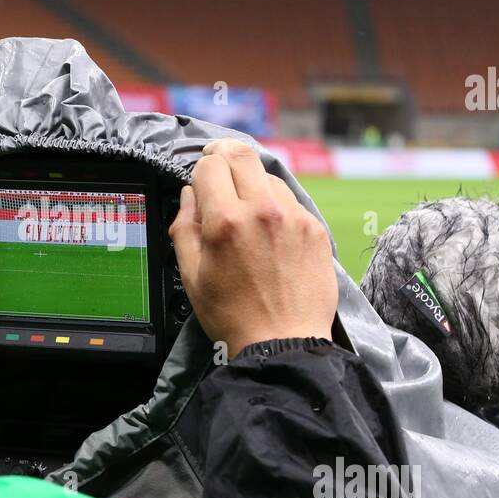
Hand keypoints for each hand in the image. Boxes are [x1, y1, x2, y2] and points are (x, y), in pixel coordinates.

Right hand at [168, 139, 337, 355]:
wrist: (283, 343)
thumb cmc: (234, 316)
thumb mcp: (192, 276)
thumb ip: (184, 228)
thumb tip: (189, 196)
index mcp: (226, 222)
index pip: (210, 165)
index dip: (199, 171)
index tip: (200, 183)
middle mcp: (262, 211)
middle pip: (241, 155)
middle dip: (224, 156)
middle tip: (218, 165)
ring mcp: (293, 217)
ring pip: (267, 176)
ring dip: (251, 182)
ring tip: (245, 208)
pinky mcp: (314, 229)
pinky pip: (290, 200)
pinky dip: (275, 205)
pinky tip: (269, 229)